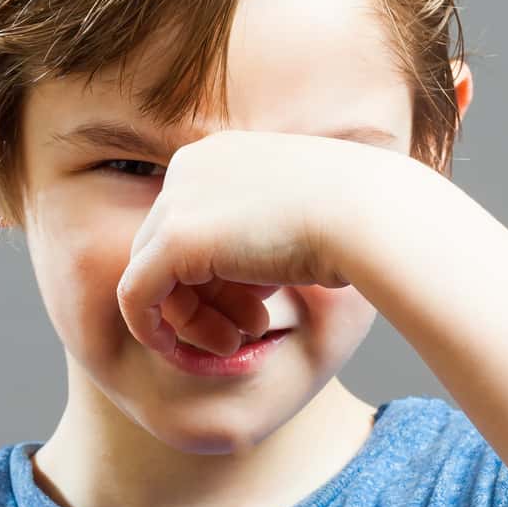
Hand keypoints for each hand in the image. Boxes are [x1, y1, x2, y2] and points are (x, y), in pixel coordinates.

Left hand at [115, 129, 391, 355]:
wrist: (372, 216)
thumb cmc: (358, 221)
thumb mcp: (301, 217)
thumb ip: (259, 236)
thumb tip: (239, 273)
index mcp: (220, 155)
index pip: (191, 222)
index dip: (215, 275)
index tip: (257, 307)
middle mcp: (189, 167)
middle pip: (165, 248)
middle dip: (201, 300)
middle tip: (246, 332)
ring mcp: (178, 200)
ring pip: (151, 273)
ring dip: (188, 319)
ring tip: (234, 343)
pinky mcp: (174, 239)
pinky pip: (136, 293)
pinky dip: (149, 327)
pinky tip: (175, 351)